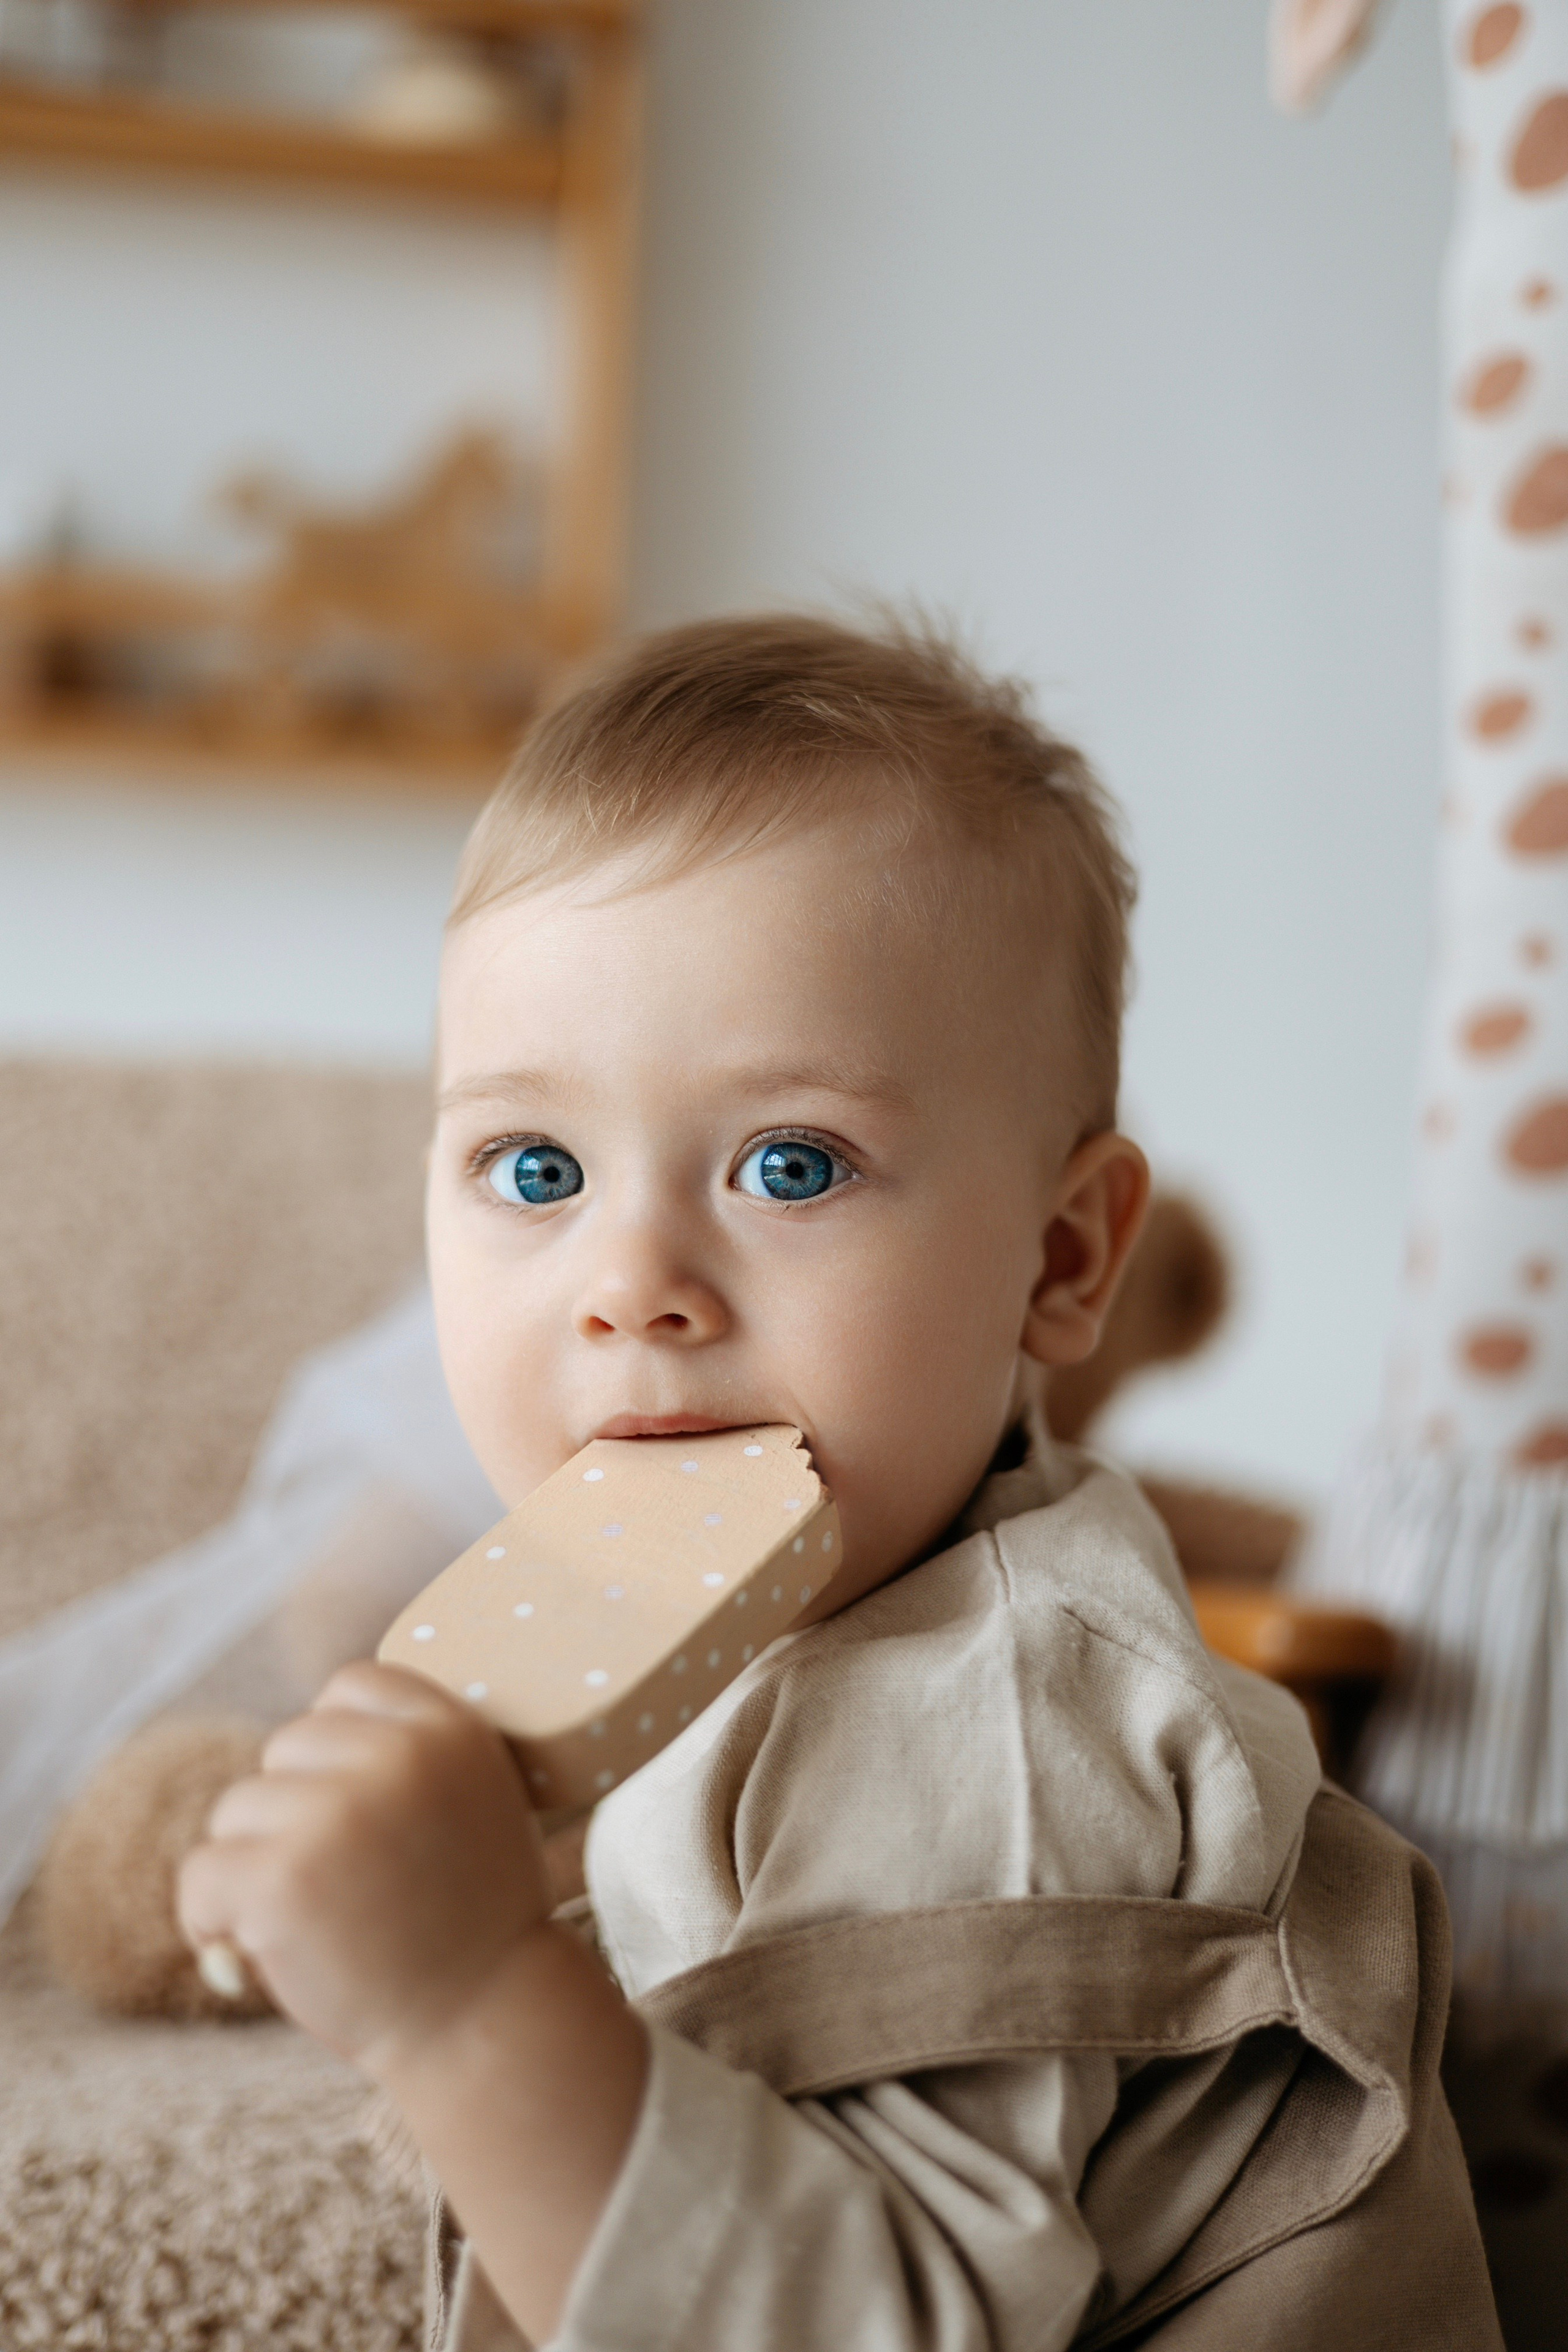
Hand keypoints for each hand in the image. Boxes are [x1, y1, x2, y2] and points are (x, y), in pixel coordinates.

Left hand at [177, 1662, 553, 2077]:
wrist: (482, 2023)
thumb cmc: (468, 1923)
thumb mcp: (471, 1804)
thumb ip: (406, 1759)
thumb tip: (302, 1741)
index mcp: (449, 1731)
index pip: (350, 1686)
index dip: (336, 1746)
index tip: (352, 1806)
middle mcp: (396, 1758)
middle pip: (285, 1748)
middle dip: (295, 1812)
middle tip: (341, 1884)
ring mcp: (336, 1814)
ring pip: (238, 1809)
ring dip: (256, 1865)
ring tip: (315, 1922)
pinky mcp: (280, 1879)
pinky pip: (202, 1873)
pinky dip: (210, 1917)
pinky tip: (250, 1950)